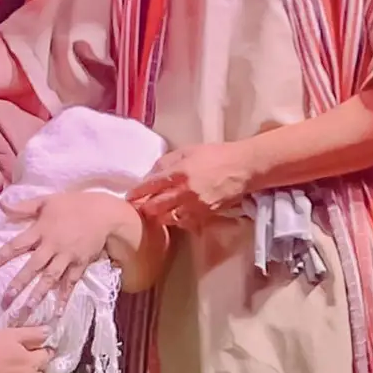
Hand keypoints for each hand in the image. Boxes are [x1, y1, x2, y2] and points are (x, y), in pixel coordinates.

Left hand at [0, 193, 130, 320]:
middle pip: (32, 266)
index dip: (0, 256)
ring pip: (50, 278)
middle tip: (5, 300)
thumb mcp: (46, 201)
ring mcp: (67, 256)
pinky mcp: (80, 263)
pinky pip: (71, 282)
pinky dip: (65, 297)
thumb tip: (1, 204)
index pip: (16, 245)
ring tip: (27, 310)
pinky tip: (58, 311)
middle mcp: (53, 245)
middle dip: (18, 283)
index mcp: (41, 230)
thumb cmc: (72, 204)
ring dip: (38, 294)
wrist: (103, 212)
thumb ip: (23, 206)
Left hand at [128, 142, 252, 227]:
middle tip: (138, 207)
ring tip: (153, 213)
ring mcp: (194, 206)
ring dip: (158, 216)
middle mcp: (184, 191)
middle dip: (144, 208)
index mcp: (178, 172)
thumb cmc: (215, 155)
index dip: (136, 192)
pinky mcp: (204, 215)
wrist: (242, 167)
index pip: (149, 185)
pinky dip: (175, 219)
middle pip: (154, 206)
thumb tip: (150, 175)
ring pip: (167, 218)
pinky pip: (183, 222)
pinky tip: (173, 215)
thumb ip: (166, 162)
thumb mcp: (187, 150)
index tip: (130, 196)